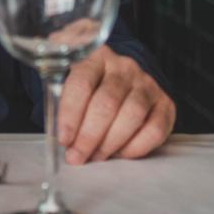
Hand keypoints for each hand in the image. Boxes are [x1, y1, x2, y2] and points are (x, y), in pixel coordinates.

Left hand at [57, 45, 174, 163]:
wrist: (122, 76)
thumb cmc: (88, 83)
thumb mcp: (68, 75)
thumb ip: (56, 91)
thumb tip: (48, 119)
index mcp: (96, 56)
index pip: (81, 83)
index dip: (70, 114)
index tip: (64, 139)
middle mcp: (124, 67)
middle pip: (107, 103)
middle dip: (89, 136)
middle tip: (77, 156)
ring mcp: (147, 83)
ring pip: (131, 115)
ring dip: (110, 143)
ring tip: (96, 157)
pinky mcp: (165, 103)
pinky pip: (155, 129)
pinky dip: (136, 147)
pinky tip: (120, 154)